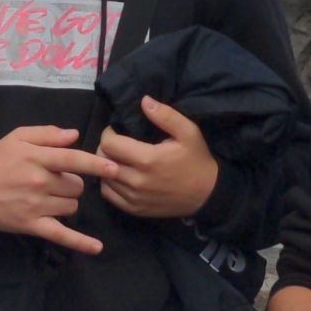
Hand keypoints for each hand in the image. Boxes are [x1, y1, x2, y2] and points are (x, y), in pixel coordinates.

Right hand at [0, 123, 108, 254]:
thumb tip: (74, 135)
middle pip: (75, 186)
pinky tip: (97, 248)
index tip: (115, 168)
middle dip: (72, 183)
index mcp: (36, 158)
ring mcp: (36, 206)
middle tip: (55, 180)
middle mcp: (38, 182)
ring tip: (49, 197)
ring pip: (71, 206)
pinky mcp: (31, 225)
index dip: (95, 164)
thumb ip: (47, 134)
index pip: (72, 160)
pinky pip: (60, 235)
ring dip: (67, 202)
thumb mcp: (17, 138)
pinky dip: (79, 242)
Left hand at [97, 98, 218, 222]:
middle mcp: (137, 181)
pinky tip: (118, 175)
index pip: (109, 144)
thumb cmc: (196, 160)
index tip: (116, 131)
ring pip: (104, 178)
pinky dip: (108, 183)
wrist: (207, 195)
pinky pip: (109, 195)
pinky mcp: (135, 209)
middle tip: (116, 143)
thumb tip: (144, 100)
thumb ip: (166, 115)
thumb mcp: (188, 132)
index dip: (109, 134)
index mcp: (148, 159)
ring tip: (117, 158)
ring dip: (106, 166)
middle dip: (105, 148)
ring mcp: (135, 198)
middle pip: (103, 161)